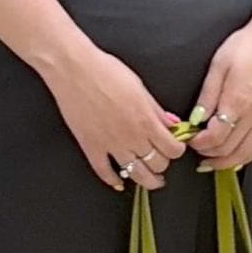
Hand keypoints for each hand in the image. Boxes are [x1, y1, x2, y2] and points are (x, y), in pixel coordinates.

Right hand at [45, 44, 188, 190]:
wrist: (74, 70)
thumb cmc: (105, 71)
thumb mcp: (140, 86)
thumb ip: (156, 110)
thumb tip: (172, 124)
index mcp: (146, 120)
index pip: (172, 149)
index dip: (177, 150)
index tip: (175, 147)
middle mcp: (131, 137)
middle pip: (157, 164)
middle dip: (163, 164)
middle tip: (162, 160)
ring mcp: (111, 145)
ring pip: (136, 174)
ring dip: (147, 180)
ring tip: (151, 180)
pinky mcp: (91, 148)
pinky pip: (105, 173)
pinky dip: (114, 181)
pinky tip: (119, 182)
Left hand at [185, 12, 251, 171]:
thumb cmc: (250, 44)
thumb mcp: (219, 65)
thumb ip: (207, 95)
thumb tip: (196, 118)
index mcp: (238, 101)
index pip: (215, 137)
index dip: (198, 143)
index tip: (189, 139)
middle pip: (229, 150)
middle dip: (209, 154)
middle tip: (196, 150)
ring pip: (247, 153)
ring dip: (227, 162)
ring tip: (212, 161)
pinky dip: (249, 156)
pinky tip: (239, 155)